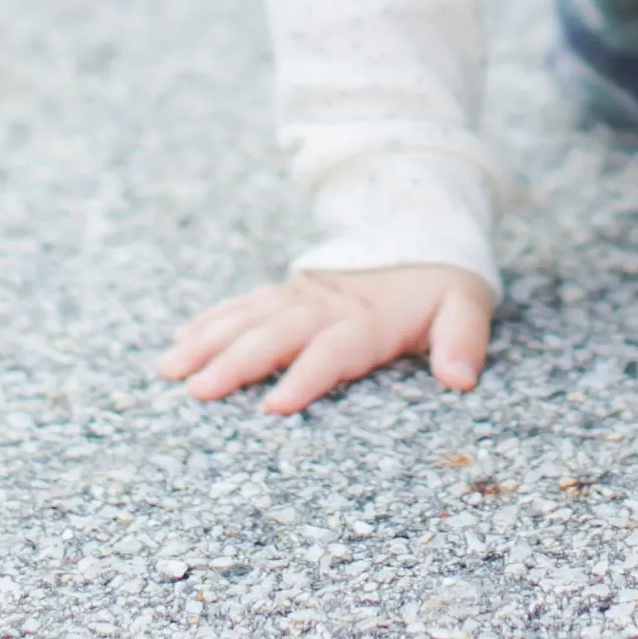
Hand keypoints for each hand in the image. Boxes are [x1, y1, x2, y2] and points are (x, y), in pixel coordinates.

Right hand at [158, 263, 493, 414]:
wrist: (425, 231)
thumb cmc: (444, 285)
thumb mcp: (467, 306)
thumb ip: (463, 341)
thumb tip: (460, 379)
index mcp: (370, 318)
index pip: (333, 350)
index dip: (305, 377)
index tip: (273, 407)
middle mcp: (328, 305)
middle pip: (277, 334)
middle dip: (236, 362)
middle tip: (198, 392)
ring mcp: (304, 296)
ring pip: (250, 318)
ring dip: (209, 341)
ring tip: (171, 369)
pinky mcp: (290, 291)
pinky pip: (245, 304)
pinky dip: (212, 320)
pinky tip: (180, 342)